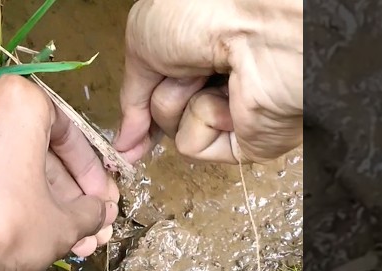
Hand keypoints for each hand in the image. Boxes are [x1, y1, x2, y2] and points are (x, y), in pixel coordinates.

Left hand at [0, 76, 118, 270]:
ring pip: (13, 170)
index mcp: (21, 100)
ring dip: (44, 206)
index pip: (72, 136)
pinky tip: (31, 237)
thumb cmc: (0, 218)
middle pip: (41, 155)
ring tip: (68, 243)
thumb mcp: (61, 224)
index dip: (94, 179)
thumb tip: (98, 213)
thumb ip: (88, 215)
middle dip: (70, 199)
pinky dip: (10, 204)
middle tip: (91, 230)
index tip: (105, 205)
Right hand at [115, 0, 302, 164]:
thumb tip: (124, 139)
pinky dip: (201, 123)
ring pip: (175, 130)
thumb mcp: (143, 39)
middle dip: (161, 94)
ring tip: (207, 76)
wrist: (257, 29)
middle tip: (184, 67)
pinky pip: (195, 146)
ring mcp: (233, 114)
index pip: (159, 91)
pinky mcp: (245, 141)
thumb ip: (131, 92)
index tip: (127, 135)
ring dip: (177, 104)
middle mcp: (219, 80)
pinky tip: (227, 101)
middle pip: (162, 111)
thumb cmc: (206, 12)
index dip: (140, 111)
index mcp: (197, 48)